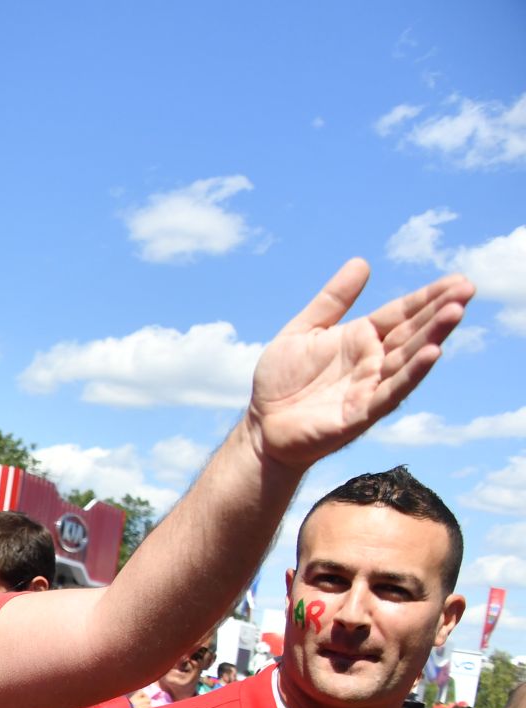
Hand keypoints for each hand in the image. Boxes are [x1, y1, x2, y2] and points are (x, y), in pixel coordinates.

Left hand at [246, 261, 473, 470]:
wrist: (261, 424)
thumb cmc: (281, 380)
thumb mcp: (303, 330)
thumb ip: (332, 300)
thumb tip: (362, 262)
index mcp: (361, 338)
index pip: (401, 313)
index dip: (427, 297)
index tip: (457, 279)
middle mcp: (373, 360)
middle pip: (412, 332)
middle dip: (439, 311)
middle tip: (467, 289)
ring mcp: (370, 386)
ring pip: (409, 359)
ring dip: (433, 337)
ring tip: (455, 312)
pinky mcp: (362, 412)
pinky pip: (391, 391)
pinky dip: (412, 374)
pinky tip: (432, 354)